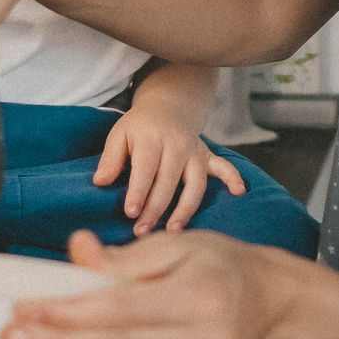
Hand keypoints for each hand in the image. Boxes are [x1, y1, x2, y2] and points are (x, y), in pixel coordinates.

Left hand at [94, 102, 244, 235]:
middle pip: (168, 181)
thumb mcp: (119, 135)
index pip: (146, 168)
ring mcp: (195, 151)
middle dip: (156, 209)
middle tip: (142, 232)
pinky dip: (233, 178)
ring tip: (174, 230)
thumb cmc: (139, 128)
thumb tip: (100, 181)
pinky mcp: (208, 156)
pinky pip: (224, 167)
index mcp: (152, 139)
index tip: (131, 213)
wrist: (168, 107)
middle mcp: (176, 145)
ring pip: (195, 182)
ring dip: (186, 208)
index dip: (138, 192)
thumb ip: (110, 159)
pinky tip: (239, 193)